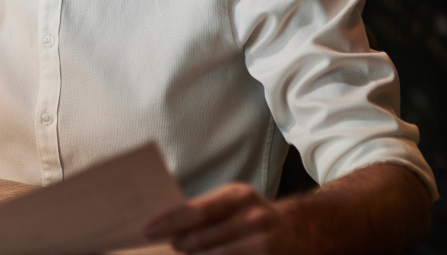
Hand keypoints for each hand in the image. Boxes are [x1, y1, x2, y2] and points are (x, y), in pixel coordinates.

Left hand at [144, 183, 298, 254]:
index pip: (195, 210)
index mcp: (237, 196)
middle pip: (201, 239)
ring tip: (185, 253)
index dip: (169, 222)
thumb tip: (166, 227)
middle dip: (180, 245)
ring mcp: (260, 240)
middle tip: (171, 246)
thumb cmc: (253, 216)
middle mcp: (251, 216)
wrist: (298, 229)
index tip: (148, 230)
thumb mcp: (233, 203)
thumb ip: (204, 212)